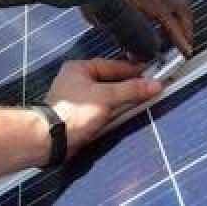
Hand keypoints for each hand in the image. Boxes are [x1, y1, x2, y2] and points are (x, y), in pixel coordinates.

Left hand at [44, 59, 162, 158]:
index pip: (112, 66)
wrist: (51, 140)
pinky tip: (125, 114)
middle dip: (129, 85)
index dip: (133, 70)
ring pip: (107, 95)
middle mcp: (77, 80)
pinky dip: (114, 111)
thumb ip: (131, 90)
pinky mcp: (80, 115)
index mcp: (79, 68)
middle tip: (150, 88)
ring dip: (122, 99)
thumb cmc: (74, 113)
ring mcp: (78, 99)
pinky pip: (102, 109)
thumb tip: (156, 84)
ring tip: (142, 100)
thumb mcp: (106, 98)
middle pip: (110, 81)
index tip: (152, 73)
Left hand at [117, 0, 193, 57]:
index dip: (179, 36)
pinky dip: (171, 17)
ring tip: (179, 40)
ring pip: (175, 2)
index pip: (167, 17)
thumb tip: (138, 56)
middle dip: (186, 26)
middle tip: (185, 45)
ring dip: (181, 21)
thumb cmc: (94, 2)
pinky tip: (166, 31)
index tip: (185, 51)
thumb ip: (126, 39)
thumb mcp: (110, 22)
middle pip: (180, 5)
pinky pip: (166, 3)